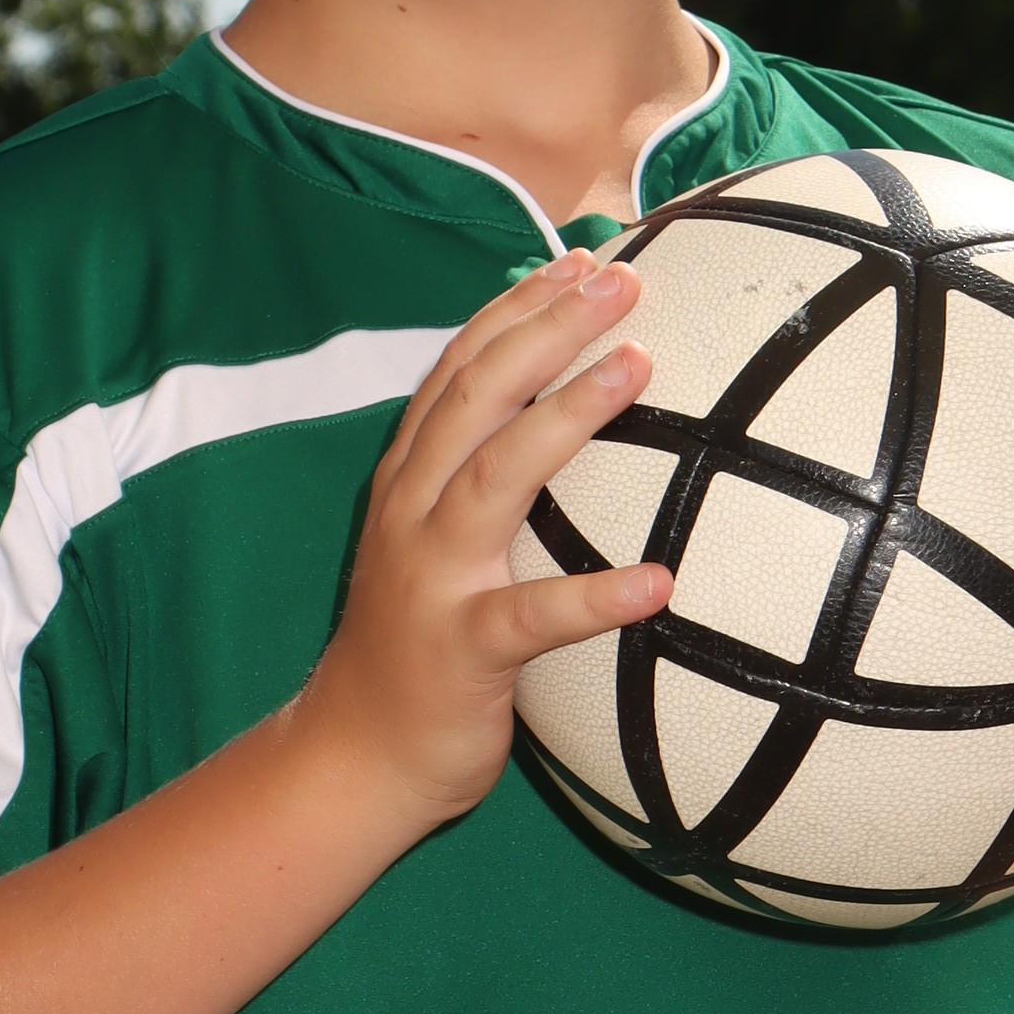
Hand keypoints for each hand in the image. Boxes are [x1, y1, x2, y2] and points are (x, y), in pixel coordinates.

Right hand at [304, 255, 672, 832]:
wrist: (356, 756)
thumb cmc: (422, 642)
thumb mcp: (441, 542)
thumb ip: (484, 476)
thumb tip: (570, 415)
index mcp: (411, 478)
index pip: (461, 367)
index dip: (519, 305)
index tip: (585, 257)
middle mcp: (412, 511)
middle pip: (477, 397)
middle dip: (548, 328)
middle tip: (624, 284)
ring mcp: (432, 578)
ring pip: (495, 479)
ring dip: (567, 417)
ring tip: (637, 369)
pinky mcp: (461, 651)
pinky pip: (533, 620)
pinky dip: (595, 599)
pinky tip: (658, 583)